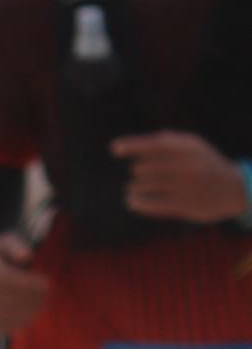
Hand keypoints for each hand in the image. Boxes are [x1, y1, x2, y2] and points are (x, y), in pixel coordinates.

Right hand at [0, 231, 50, 334]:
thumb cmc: (2, 251)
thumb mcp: (8, 240)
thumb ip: (17, 245)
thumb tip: (28, 255)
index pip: (6, 280)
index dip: (28, 284)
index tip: (46, 282)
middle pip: (8, 298)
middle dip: (31, 297)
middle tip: (47, 294)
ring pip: (6, 313)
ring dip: (28, 311)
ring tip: (42, 304)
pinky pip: (3, 325)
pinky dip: (20, 322)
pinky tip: (32, 314)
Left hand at [110, 130, 251, 225]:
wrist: (234, 189)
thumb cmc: (205, 164)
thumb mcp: (194, 147)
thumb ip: (168, 142)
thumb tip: (133, 146)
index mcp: (191, 147)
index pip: (156, 143)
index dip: (133, 145)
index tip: (113, 148)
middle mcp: (190, 165)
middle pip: (148, 166)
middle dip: (138, 170)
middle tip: (135, 173)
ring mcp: (189, 187)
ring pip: (148, 186)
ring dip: (135, 188)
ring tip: (131, 189)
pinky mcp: (187, 206)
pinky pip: (155, 204)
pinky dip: (139, 203)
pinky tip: (131, 202)